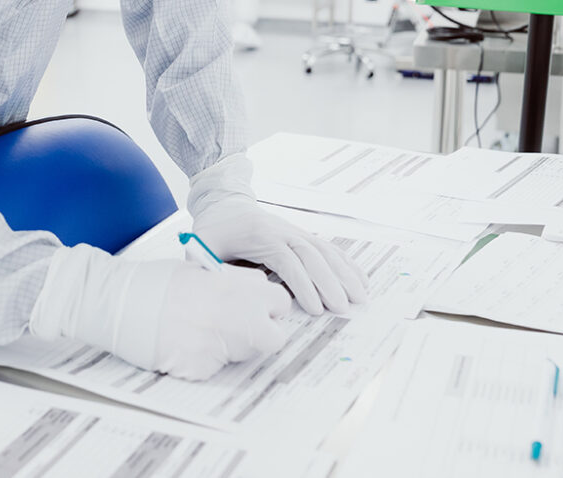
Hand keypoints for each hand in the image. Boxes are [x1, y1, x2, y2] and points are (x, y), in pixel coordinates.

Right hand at [155, 263, 290, 379]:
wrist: (128, 304)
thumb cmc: (160, 283)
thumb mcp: (204, 270)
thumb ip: (233, 282)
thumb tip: (247, 288)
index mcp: (246, 290)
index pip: (280, 303)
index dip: (266, 307)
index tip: (256, 309)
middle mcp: (245, 320)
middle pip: (274, 338)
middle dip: (260, 335)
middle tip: (238, 329)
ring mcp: (228, 348)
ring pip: (246, 356)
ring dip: (233, 348)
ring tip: (201, 332)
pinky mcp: (207, 369)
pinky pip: (215, 368)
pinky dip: (204, 361)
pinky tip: (185, 345)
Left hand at [188, 154, 367, 314]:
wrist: (223, 202)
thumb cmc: (213, 229)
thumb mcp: (202, 247)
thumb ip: (209, 268)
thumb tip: (221, 294)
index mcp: (259, 235)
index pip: (287, 260)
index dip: (303, 284)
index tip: (315, 308)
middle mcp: (282, 231)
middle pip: (312, 256)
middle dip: (331, 284)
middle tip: (344, 309)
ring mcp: (295, 231)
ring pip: (326, 251)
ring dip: (345, 274)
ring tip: (360, 297)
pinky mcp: (302, 235)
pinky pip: (329, 248)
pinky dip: (346, 263)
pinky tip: (360, 279)